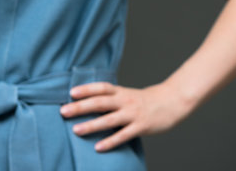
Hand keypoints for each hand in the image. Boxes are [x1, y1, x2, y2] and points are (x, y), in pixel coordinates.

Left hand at [59, 81, 192, 151]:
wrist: (172, 102)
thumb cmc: (145, 100)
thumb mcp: (127, 94)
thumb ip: (111, 98)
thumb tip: (87, 103)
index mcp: (121, 92)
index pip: (101, 88)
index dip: (86, 89)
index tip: (71, 92)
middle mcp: (125, 101)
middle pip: (100, 102)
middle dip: (81, 107)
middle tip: (64, 111)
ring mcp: (133, 114)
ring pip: (109, 119)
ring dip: (91, 125)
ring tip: (76, 130)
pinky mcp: (141, 126)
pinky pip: (123, 135)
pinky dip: (110, 141)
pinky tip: (98, 147)